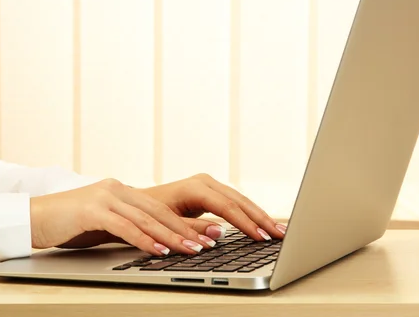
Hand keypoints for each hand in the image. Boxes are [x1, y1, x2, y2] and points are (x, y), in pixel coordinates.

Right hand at [29, 178, 217, 255]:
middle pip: (159, 212)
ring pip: (146, 219)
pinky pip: (125, 227)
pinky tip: (159, 251)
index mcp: (122, 191)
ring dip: (172, 236)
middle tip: (209, 243)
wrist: (32, 217)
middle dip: (186, 230)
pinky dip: (144, 240)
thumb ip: (126, 224)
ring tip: (192, 249)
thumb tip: (154, 239)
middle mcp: (117, 189)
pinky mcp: (92, 210)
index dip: (184, 222)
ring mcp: (105, 197)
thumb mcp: (103, 221)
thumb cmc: (68, 223)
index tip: (206, 235)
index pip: (160, 208)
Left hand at [143, 173, 285, 241]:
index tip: (260, 237)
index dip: (245, 223)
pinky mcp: (212, 193)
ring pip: (241, 200)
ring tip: (280, 231)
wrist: (138, 204)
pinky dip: (251, 214)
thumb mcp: (167, 224)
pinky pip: (236, 203)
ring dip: (260, 216)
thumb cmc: (149, 215)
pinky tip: (264, 224)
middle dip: (260, 218)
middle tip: (280, 235)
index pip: (226, 206)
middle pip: (239, 200)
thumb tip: (221, 232)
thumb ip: (192, 229)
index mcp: (194, 188)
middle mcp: (204, 182)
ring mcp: (209, 186)